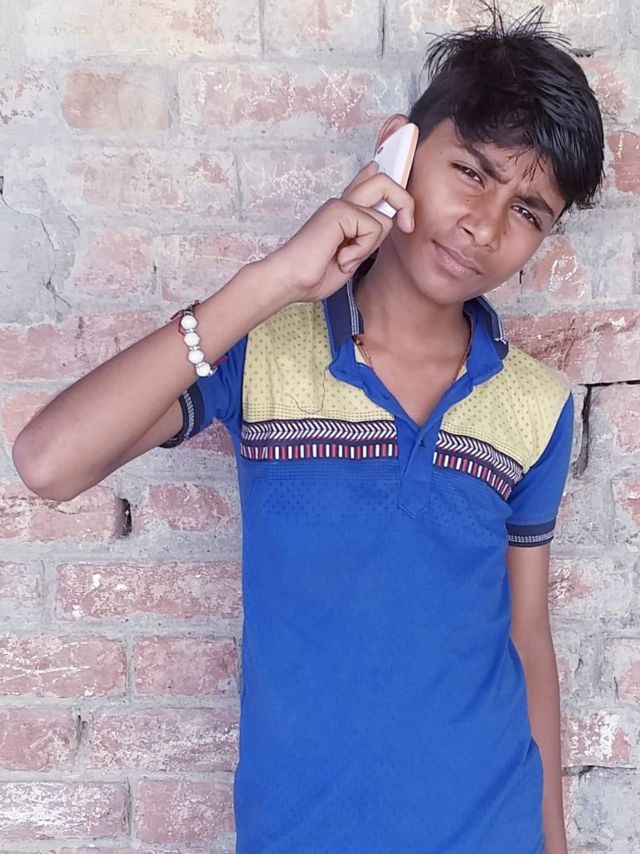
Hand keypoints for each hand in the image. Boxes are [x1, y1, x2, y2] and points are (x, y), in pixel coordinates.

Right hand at [269, 161, 414, 302]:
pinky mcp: (339, 212)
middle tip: (407, 226)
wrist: (289, 281)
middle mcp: (343, 203)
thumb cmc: (314, 274)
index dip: (391, 171)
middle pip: (385, 180)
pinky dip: (362, 250)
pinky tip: (342, 258)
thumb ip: (369, 236)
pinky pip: (373, 228)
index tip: (403, 162)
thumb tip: (391, 220)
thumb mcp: (353, 256)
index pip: (370, 179)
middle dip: (405, 202)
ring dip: (371, 245)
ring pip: (385, 213)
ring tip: (348, 258)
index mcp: (344, 211)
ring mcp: (340, 205)